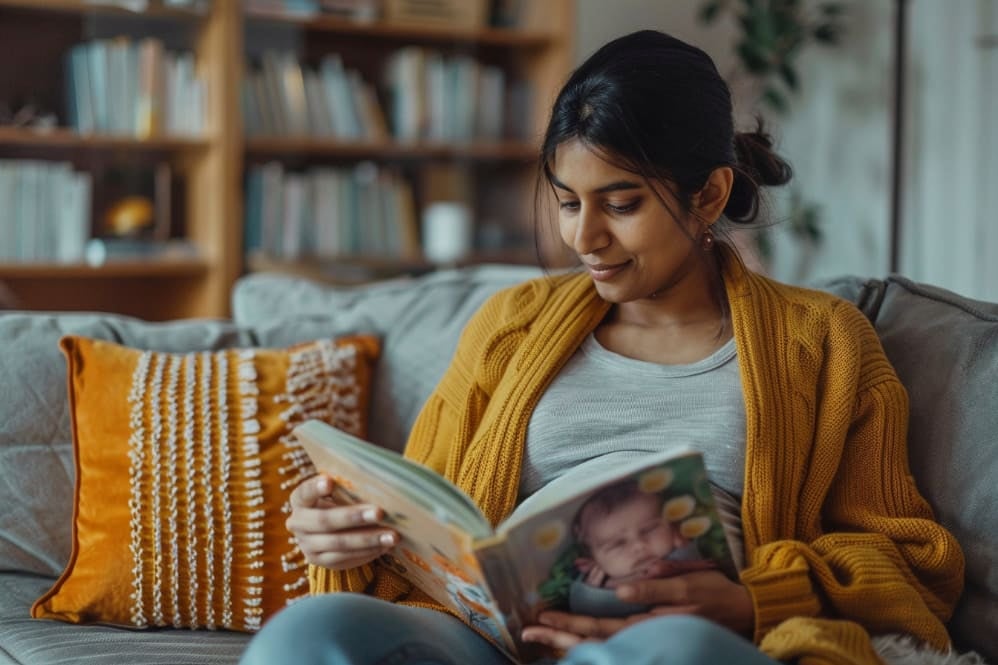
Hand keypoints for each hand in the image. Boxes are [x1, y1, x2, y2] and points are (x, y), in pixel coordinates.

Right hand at [285, 474, 398, 570]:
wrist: (328, 529)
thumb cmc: (338, 501)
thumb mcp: (338, 491)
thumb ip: (349, 488)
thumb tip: (378, 485)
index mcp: (300, 500)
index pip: (304, 492)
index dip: (316, 487)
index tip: (330, 481)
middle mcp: (298, 523)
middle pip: (325, 521)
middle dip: (353, 517)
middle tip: (379, 513)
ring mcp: (307, 545)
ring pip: (338, 544)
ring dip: (368, 540)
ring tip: (392, 536)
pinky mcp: (320, 562)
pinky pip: (345, 558)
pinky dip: (368, 552)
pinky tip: (385, 546)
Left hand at [521, 569, 753, 649]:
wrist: (747, 614)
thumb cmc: (716, 595)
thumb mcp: (690, 584)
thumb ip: (656, 588)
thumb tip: (620, 590)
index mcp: (649, 622)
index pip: (600, 629)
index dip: (569, 625)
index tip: (541, 619)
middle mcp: (644, 638)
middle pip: (593, 643)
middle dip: (558, 640)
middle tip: (527, 634)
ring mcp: (649, 644)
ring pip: (602, 651)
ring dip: (569, 647)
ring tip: (539, 641)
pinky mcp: (654, 643)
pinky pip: (616, 651)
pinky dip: (591, 652)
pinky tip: (570, 650)